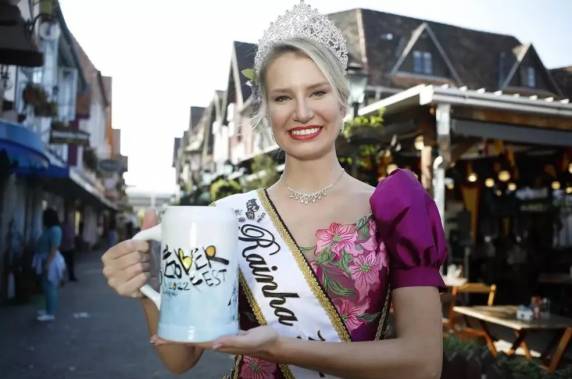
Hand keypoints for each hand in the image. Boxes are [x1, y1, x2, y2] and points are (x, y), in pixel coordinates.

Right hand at [101, 210, 157, 297]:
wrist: (149, 284)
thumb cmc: (145, 261)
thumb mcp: (145, 244)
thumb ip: (147, 227)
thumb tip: (151, 210)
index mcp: (109, 255)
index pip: (126, 245)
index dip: (141, 246)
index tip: (147, 247)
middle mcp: (107, 268)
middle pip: (133, 257)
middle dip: (145, 259)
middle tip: (147, 261)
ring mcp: (113, 282)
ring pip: (137, 268)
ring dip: (147, 268)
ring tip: (147, 269)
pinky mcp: (122, 291)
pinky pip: (139, 280)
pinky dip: (146, 278)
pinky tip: (146, 278)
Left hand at [150, 326, 279, 358]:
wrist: (272, 342)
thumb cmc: (261, 340)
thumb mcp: (248, 340)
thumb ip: (231, 341)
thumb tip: (212, 344)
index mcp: (217, 343)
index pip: (190, 342)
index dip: (173, 341)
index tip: (156, 339)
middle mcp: (214, 340)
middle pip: (188, 339)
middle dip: (172, 337)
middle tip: (155, 334)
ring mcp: (219, 335)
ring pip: (195, 333)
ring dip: (182, 331)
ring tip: (169, 324)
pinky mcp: (224, 329)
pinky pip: (205, 327)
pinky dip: (194, 324)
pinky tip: (192, 318)